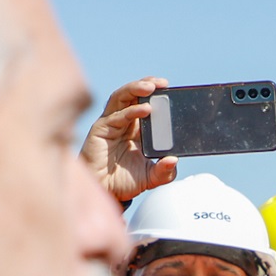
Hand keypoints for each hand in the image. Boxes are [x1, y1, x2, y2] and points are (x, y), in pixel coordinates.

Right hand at [81, 75, 177, 202]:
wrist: (105, 192)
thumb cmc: (123, 182)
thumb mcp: (151, 177)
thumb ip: (165, 171)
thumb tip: (173, 160)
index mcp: (136, 128)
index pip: (145, 102)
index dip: (155, 93)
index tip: (170, 89)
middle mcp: (123, 122)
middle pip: (132, 94)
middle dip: (147, 84)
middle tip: (163, 83)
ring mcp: (111, 124)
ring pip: (121, 97)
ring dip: (136, 89)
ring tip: (151, 87)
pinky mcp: (101, 129)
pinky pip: (116, 116)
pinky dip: (131, 111)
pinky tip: (145, 110)